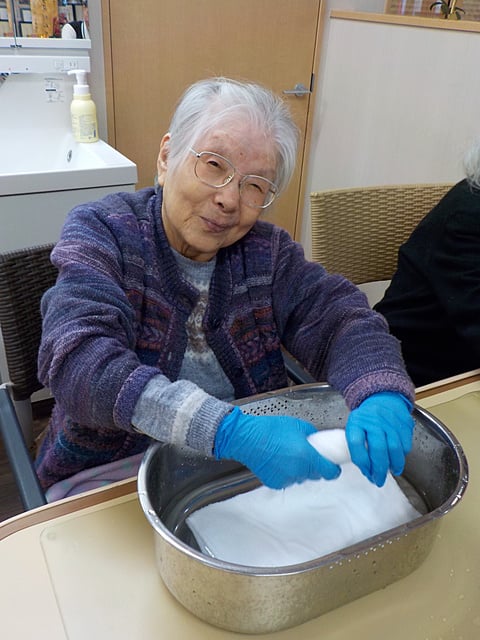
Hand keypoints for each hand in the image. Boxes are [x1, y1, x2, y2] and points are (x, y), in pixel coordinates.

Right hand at [214, 407, 340, 488]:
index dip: (333, 470)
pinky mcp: (275, 483)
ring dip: (300, 470)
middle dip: (315, 467)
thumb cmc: (271, 429)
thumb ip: (312, 436)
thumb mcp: (299, 425)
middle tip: (307, 455)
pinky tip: (278, 461)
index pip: (330, 473)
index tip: (332, 465)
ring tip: (289, 456)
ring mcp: (286, 479)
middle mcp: (299, 471)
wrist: (247, 438)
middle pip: (316, 475)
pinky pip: (287, 480)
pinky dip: (286, 473)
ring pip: (301, 478)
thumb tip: (317, 442)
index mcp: (307, 457)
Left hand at [345, 392, 413, 486]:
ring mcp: (390, 421)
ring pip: (394, 448)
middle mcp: (373, 421)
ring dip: (394, 464)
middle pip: (378, 448)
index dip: (361, 462)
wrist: (382, 398)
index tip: (366, 472)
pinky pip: (405, 444)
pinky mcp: (404, 423)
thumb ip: (357, 446)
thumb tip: (367, 471)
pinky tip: (398, 459)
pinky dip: (402, 455)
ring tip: (392, 471)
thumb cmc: (366, 418)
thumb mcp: (355, 427)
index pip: (356, 444)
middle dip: (379, 469)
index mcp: (357, 422)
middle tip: (379, 480)